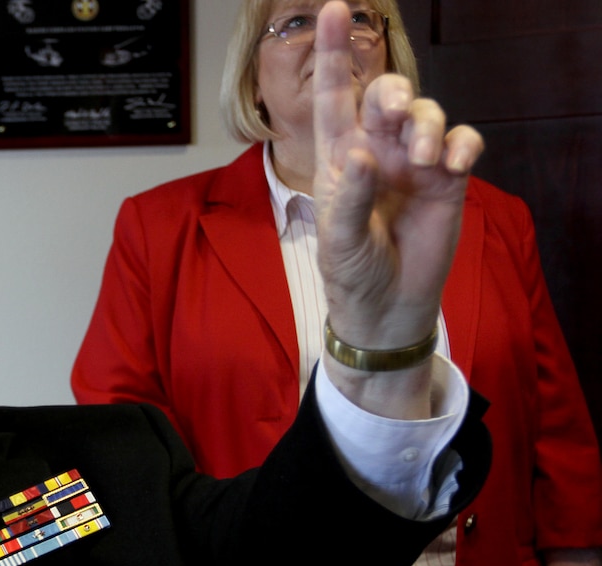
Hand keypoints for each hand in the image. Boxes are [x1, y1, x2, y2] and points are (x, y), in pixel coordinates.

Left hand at [312, 1, 483, 416]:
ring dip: (429, 123)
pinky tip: (455, 164)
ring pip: (426, 113)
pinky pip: (463, 143)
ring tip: (426, 158)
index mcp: (338, 158)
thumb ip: (348, 198)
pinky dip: (463, 144)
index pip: (333, 96)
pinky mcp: (448, 180)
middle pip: (386, 95)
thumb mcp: (339, 240)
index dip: (330, 53)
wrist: (388, 308)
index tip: (331, 8)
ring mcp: (414, 163)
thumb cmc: (352, 272)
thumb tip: (361, 154)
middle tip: (395, 115)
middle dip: (392, 91)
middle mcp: (376, 151)